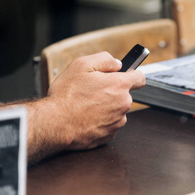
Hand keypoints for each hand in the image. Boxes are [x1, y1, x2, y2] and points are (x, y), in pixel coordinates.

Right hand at [27, 52, 144, 162]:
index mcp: (119, 85)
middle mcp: (123, 104)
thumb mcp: (82, 65)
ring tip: (86, 106)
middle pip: (124, 94)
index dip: (133, 75)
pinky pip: (109, 124)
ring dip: (106, 107)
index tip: (127, 76)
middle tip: (92, 91)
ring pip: (116, 110)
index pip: (140, 78)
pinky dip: (100, 121)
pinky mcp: (109, 135)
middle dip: (112, 91)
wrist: (55, 124)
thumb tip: (116, 63)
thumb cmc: (66, 96)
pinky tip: (86, 117)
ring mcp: (117, 121)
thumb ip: (104, 59)